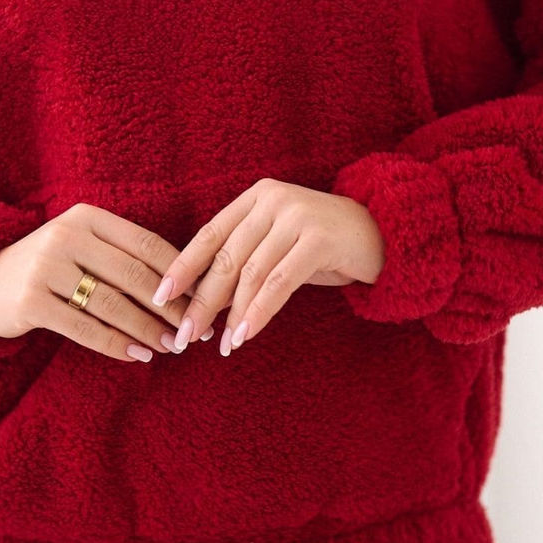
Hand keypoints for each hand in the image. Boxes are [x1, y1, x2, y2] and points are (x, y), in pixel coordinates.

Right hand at [0, 202, 213, 363]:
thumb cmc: (51, 268)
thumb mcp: (82, 247)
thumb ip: (123, 256)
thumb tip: (186, 285)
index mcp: (87, 216)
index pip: (146, 243)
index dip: (178, 273)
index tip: (203, 299)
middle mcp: (66, 235)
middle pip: (133, 274)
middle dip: (169, 306)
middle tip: (193, 330)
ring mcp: (45, 267)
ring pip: (112, 303)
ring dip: (146, 329)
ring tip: (170, 347)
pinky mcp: (30, 301)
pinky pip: (84, 327)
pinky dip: (115, 344)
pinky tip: (137, 355)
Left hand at [151, 178, 384, 355]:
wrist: (383, 232)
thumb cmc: (322, 246)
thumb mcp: (278, 247)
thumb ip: (244, 263)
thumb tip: (201, 302)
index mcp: (256, 197)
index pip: (210, 234)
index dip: (183, 267)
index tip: (159, 297)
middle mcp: (272, 199)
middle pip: (226, 256)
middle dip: (201, 300)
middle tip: (184, 335)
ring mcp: (297, 215)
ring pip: (251, 272)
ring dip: (232, 313)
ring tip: (220, 345)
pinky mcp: (319, 238)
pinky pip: (280, 281)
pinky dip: (259, 311)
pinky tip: (246, 334)